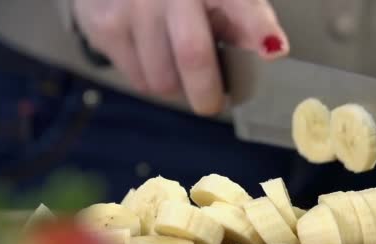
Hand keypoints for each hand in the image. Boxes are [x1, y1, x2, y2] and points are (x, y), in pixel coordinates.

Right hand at [73, 0, 288, 114]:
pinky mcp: (103, 25)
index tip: (273, 49)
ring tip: (173, 61)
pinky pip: (138, 79)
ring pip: (163, 79)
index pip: (238, 4)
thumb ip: (246, 20)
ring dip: (176, 84)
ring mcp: (131, 5)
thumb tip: (272, 50)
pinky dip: (151, 77)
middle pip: (192, 55)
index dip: (258, 27)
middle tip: (211, 101)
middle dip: (207, 92)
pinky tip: (150, 52)